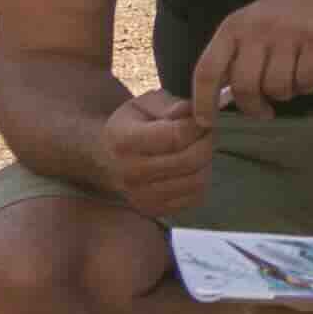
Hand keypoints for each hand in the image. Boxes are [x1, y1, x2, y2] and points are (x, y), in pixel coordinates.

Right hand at [97, 86, 218, 221]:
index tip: (203, 118)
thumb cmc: (131, 125)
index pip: (177, 136)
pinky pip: (195, 198)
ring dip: (207, 162)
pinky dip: (201, 180)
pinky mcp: (153, 210)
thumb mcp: (145, 103)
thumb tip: (192, 112)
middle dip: (207, 141)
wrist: (105, 157)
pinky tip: (191, 167)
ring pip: (197, 181)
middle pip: (191, 160)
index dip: (199, 125)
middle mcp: (131, 173)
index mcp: (126, 142)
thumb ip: (169, 105)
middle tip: (206, 132)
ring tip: (198, 148)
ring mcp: (141, 196)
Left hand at [182, 0, 312, 123]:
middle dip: (253, 107)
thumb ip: (233, 58)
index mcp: (234, 26)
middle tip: (263, 111)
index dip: (202, 102)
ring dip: (285, 94)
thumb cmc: (291, 13)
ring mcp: (289, 33)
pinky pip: (306, 80)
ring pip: (276, 87)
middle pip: (244, 86)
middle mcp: (258, 28)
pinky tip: (310, 74)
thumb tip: (213, 100)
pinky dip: (308, 86)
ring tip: (291, 81)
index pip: (207, 70)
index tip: (205, 123)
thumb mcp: (253, 26)